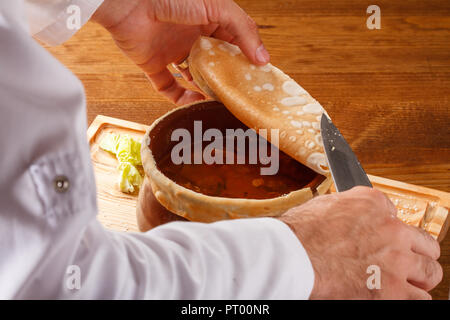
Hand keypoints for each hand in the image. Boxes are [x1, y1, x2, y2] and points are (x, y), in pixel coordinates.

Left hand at [92, 0, 269, 104]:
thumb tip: (263, 59)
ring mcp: (173, 52)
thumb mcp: (217, 7)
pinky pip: (169, 88)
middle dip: (226, 79)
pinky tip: (195, 102)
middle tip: (240, 95)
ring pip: (194, 78)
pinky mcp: (153, 65)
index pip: (232, 44)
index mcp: (209, 21)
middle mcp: (192, 38)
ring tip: (220, 101)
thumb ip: (243, 30)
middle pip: (214, 64)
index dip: (245, 60)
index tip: (257, 78)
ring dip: (206, 90)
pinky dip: (181, 98)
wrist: (129, 2)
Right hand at [278, 186, 442, 299]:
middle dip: (418, 252)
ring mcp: (396, 262)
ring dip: (419, 278)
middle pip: (425, 243)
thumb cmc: (300, 231)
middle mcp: (392, 230)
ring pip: (430, 272)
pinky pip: (420, 299)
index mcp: (373, 204)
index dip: (388, 227)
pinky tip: (399, 296)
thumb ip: (346, 206)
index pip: (395, 213)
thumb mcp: (324, 204)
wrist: (294, 256)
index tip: (383, 237)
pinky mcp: (392, 291)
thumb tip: (349, 214)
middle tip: (408, 260)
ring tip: (408, 283)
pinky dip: (411, 298)